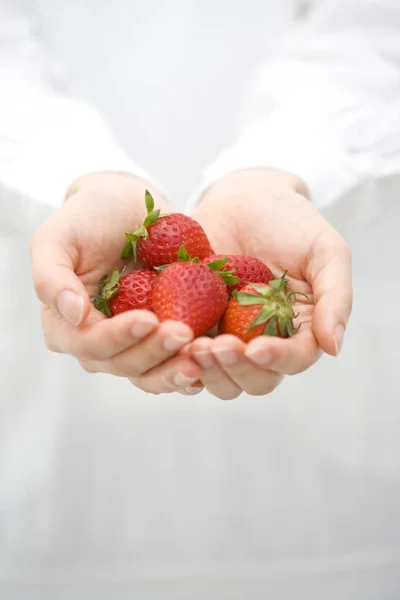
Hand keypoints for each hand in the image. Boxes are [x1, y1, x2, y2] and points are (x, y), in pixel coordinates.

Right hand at [30, 172, 202, 395]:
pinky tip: (211, 358)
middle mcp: (98, 344)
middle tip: (184, 333)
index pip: (89, 344)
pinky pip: (176, 363)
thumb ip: (51, 276)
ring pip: (152, 373)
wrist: (129, 208)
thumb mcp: (57, 236)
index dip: (117, 337)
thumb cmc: (88, 218)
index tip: (148, 319)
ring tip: (201, 353)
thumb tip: (72, 314)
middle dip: (154, 352)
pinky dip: (194, 365)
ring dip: (176, 369)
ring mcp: (133, 346)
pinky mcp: (162, 341)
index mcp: (65, 326)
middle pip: (124, 364)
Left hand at [185, 168, 352, 399]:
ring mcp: (227, 337)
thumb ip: (335, 296)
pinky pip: (184, 356)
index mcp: (299, 329)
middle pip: (255, 380)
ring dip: (205, 371)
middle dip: (235, 369)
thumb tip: (334, 347)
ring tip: (190, 345)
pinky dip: (175, 357)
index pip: (295, 359)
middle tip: (215, 346)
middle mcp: (264, 341)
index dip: (276, 360)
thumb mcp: (325, 250)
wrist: (243, 198)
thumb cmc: (290, 221)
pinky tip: (165, 339)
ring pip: (219, 378)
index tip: (254, 348)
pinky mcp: (195, 326)